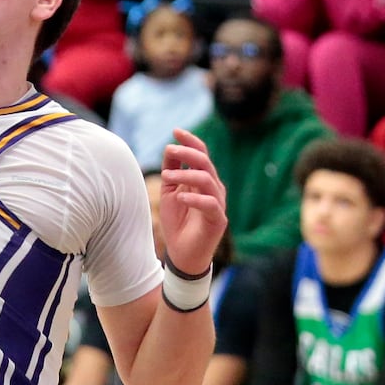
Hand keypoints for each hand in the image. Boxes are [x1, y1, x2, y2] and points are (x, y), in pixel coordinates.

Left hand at [159, 129, 226, 278]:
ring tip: (166, 177)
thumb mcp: (169, 192)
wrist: (183, 252)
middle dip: (187, 153)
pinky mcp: (218, 219)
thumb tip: (169, 148)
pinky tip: (179, 197)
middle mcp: (213, 188)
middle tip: (169, 150)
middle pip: (205, 162)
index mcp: (203, 179)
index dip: (191, 141)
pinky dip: (194, 198)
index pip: (202, 154)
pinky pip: (210, 204)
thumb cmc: (177, 222)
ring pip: (207, 180)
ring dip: (185, 175)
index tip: (176, 131)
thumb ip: (172, 171)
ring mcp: (218, 203)